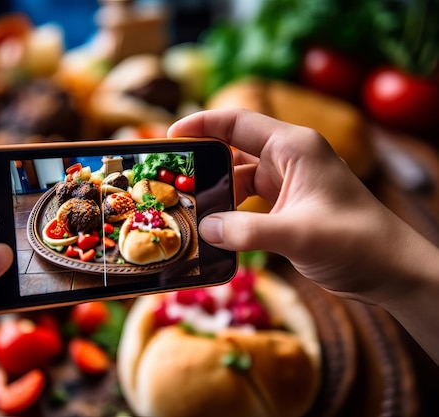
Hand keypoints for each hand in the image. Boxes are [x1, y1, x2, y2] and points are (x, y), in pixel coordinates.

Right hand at [168, 109, 438, 306]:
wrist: (390, 270)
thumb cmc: (355, 242)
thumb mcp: (297, 235)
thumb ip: (246, 231)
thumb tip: (203, 227)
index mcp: (293, 147)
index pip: (237, 122)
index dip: (201, 124)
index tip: (169, 139)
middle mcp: (288, 158)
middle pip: (231, 150)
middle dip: (200, 163)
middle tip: (167, 180)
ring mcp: (287, 182)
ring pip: (237, 178)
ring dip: (213, 192)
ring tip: (184, 208)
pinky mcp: (286, 205)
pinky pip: (247, 201)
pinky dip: (228, 212)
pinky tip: (211, 228)